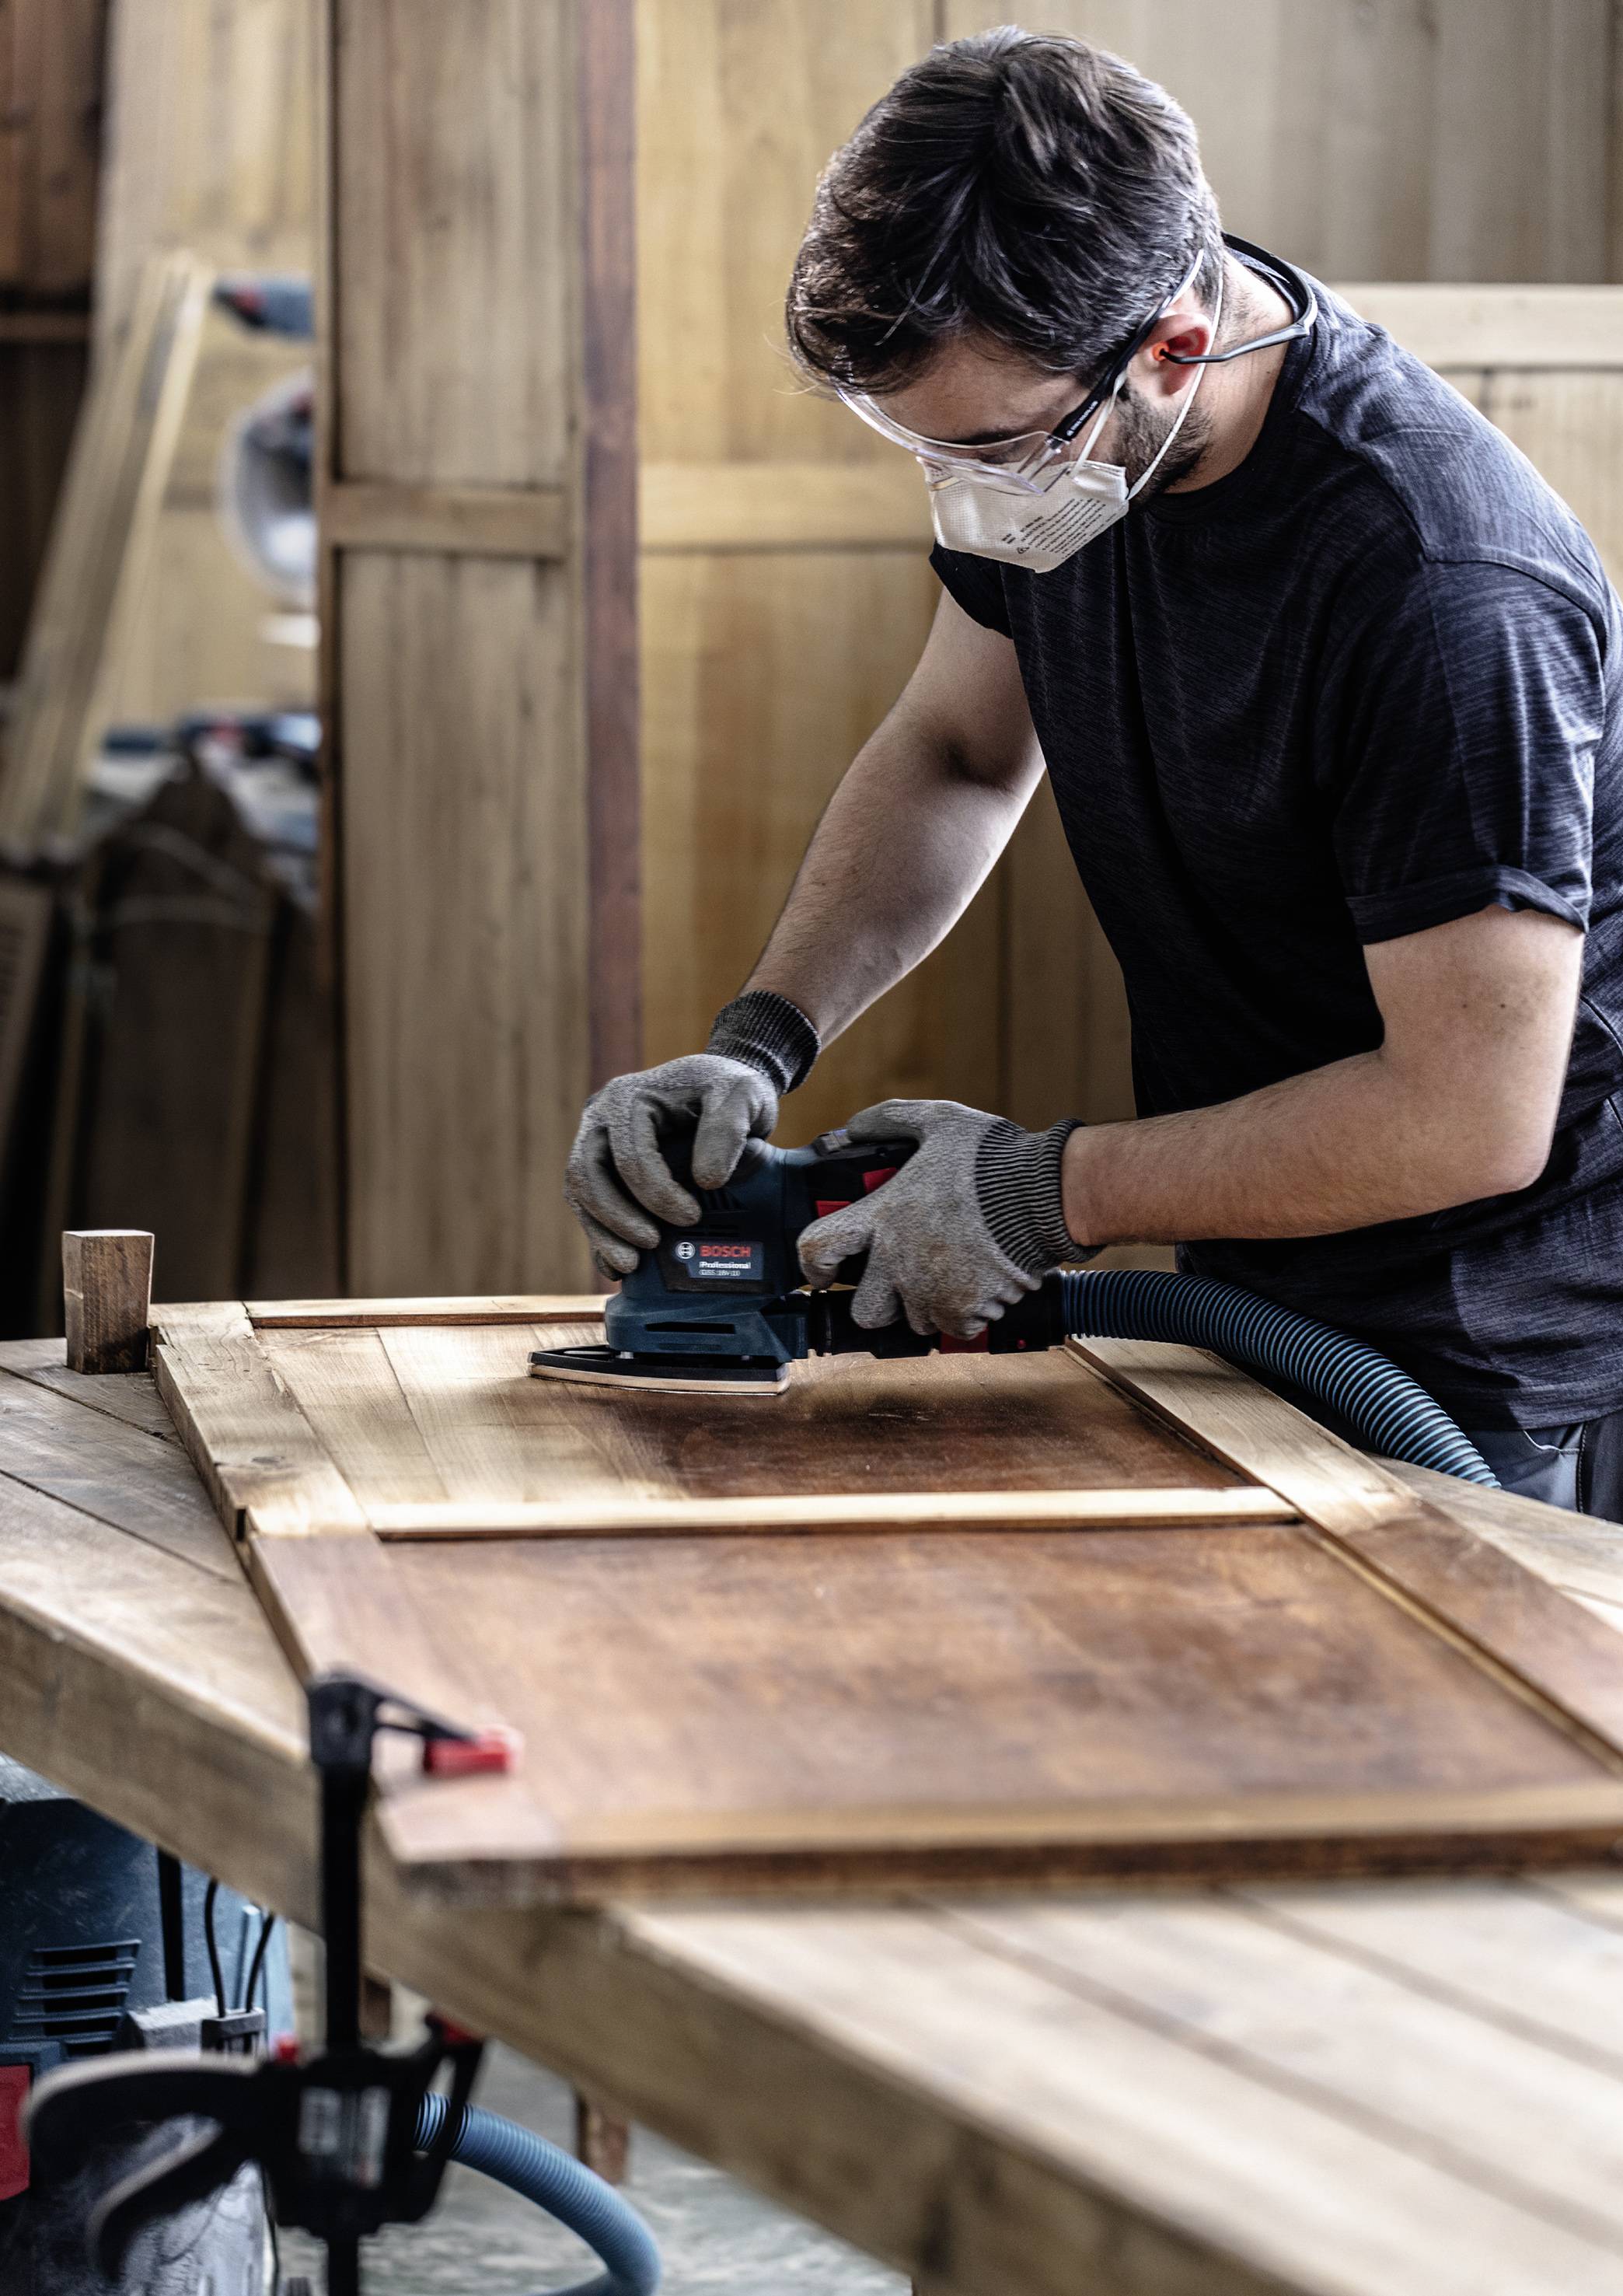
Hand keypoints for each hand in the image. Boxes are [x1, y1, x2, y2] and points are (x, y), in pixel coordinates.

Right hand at [564, 1054, 777, 1275]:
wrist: (724, 1088)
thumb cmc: (731, 1088)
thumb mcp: (743, 1096)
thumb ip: (727, 1130)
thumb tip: (705, 1180)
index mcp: (629, 1097)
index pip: (630, 1156)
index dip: (656, 1194)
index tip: (691, 1217)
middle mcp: (601, 1116)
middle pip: (588, 1174)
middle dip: (617, 1218)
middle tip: (651, 1244)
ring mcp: (596, 1140)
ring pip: (580, 1192)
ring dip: (602, 1232)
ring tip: (630, 1265)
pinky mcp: (601, 1163)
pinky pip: (585, 1201)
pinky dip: (599, 1233)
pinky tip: (617, 1264)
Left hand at [797, 1099, 1079, 1337]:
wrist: (1043, 1194)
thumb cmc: (991, 1158)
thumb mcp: (936, 1121)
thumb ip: (889, 1120)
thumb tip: (854, 1127)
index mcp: (883, 1215)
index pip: (817, 1248)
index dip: (813, 1268)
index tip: (822, 1274)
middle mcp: (897, 1260)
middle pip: (864, 1311)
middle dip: (879, 1305)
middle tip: (900, 1287)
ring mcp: (929, 1290)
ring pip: (915, 1320)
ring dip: (929, 1304)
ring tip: (955, 1273)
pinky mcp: (963, 1310)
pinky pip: (954, 1328)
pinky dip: (966, 1314)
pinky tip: (982, 1285)